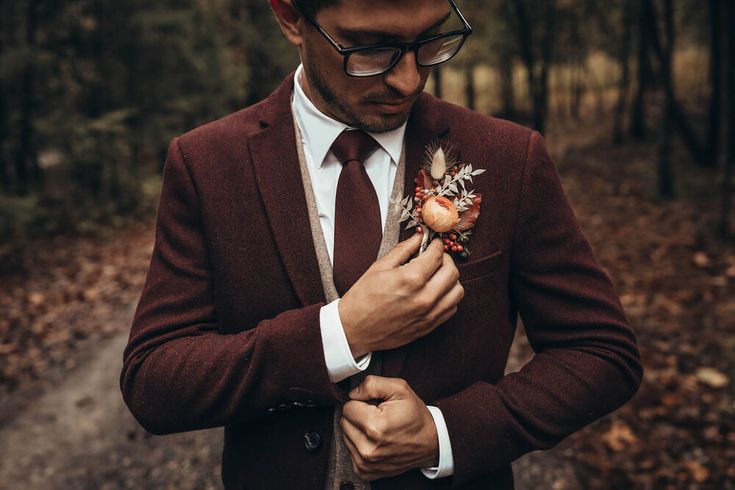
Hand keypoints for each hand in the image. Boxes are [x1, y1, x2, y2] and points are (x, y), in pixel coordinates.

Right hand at [339, 233, 463, 357]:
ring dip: (450, 279)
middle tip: (435, 258)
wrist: (354, 329)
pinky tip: (436, 292)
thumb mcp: (379, 267)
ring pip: (457, 291)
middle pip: (452, 272)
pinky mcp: (429, 326)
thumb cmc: (363, 297)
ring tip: (437, 276)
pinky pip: (452, 308)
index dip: (437, 245)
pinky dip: (448, 297)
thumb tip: (419, 238)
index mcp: (410, 279)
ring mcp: (428, 314)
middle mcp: (424, 297)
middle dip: (445, 260)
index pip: (437, 256)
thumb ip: (403, 250)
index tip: (434, 243)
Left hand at [340, 375, 437, 480]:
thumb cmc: (415, 416)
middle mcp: (368, 449)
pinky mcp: (364, 471)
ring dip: (358, 430)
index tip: (375, 406)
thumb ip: (372, 384)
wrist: (430, 443)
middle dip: (358, 416)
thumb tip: (353, 393)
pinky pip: (350, 451)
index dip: (362, 403)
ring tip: (378, 429)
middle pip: (344, 422)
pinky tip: (375, 441)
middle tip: (377, 416)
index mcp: (374, 427)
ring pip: (346, 436)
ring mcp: (365, 463)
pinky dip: (360, 444)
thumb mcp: (399, 389)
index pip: (348, 407)